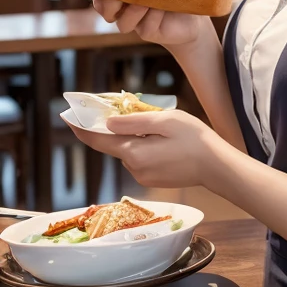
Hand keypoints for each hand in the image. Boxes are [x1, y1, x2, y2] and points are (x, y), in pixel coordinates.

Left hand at [66, 110, 219, 187]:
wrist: (217, 167)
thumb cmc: (195, 139)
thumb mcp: (165, 121)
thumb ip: (134, 122)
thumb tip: (108, 123)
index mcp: (134, 152)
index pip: (98, 140)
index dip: (81, 127)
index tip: (68, 116)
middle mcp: (134, 167)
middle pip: (115, 143)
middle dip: (117, 126)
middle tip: (132, 108)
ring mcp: (144, 175)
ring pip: (129, 150)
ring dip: (135, 136)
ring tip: (160, 124)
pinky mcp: (154, 178)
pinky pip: (141, 158)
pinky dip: (145, 146)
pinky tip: (165, 139)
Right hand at [79, 0, 207, 47]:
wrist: (193, 8)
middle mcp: (122, 8)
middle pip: (103, 8)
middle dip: (108, 0)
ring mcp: (134, 22)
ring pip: (122, 23)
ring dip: (134, 10)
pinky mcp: (148, 32)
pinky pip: (145, 27)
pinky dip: (153, 15)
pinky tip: (163, 5)